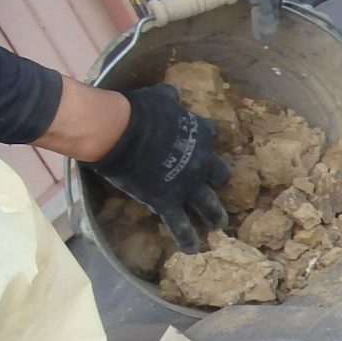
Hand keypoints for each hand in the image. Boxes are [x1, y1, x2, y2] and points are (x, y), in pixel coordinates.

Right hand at [92, 84, 229, 253]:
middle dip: (219, 180)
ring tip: (218, 226)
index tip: (205, 143)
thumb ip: (169, 97)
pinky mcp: (168, 201)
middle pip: (220, 174)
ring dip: (215, 216)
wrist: (121, 131)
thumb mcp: (158, 97)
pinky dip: (187, 239)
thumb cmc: (139, 109)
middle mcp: (202, 162)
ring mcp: (187, 185)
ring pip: (209, 206)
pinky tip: (192, 250)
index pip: (212, 136)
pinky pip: (181, 225)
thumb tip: (174, 90)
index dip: (208, 140)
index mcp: (201, 134)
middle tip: (218, 187)